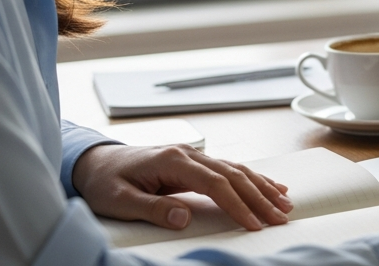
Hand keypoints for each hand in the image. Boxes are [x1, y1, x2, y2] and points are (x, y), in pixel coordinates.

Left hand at [71, 143, 293, 231]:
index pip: (215, 183)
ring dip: (262, 186)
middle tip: (281, 218)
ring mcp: (192, 155)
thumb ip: (152, 208)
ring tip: (285, 205)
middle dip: (260, 197)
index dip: (237, 204)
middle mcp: (187, 154)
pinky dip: (253, 178)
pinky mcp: (193, 162)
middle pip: (233, 174)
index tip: (254, 224)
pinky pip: (229, 169)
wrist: (93, 162)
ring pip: (236, 169)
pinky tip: (270, 186)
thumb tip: (184, 217)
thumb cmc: (104, 182)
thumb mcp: (119, 201)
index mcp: (171, 161)